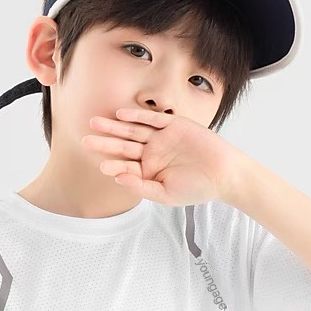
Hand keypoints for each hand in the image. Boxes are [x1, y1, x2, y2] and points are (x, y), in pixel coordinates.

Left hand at [81, 108, 243, 206]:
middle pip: (123, 146)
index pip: (125, 166)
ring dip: (114, 127)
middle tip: (85, 140)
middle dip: (105, 143)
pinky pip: (152, 119)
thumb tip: (117, 178)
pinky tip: (122, 115)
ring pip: (133, 131)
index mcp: (149, 171)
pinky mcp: (174, 125)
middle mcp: (152, 153)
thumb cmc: (197, 188)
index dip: (112, 164)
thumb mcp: (166, 194)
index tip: (100, 165)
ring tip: (95, 123)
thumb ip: (141, 187)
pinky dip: (138, 117)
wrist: (224, 174)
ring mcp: (162, 138)